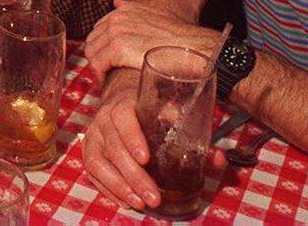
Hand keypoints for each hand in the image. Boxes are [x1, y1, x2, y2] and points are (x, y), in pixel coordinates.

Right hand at [83, 74, 227, 210]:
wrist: (122, 103)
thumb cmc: (151, 114)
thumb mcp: (171, 118)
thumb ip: (195, 138)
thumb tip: (219, 158)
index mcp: (124, 105)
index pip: (123, 117)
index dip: (132, 137)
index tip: (146, 159)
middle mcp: (104, 119)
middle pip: (114, 148)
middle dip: (134, 176)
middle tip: (154, 197)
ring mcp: (93, 136)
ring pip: (98, 163)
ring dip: (120, 186)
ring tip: (140, 204)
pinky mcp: (89, 152)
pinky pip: (92, 173)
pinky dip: (108, 189)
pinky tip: (126, 201)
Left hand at [86, 0, 216, 84]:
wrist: (191, 47)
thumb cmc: (175, 37)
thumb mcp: (151, 14)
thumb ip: (131, 9)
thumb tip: (116, 1)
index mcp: (122, 10)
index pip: (98, 29)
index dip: (100, 46)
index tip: (106, 60)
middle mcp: (116, 18)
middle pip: (92, 41)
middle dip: (96, 57)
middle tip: (104, 72)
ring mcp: (116, 32)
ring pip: (92, 53)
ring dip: (96, 68)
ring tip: (105, 78)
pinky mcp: (118, 48)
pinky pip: (98, 64)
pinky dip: (99, 75)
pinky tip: (106, 82)